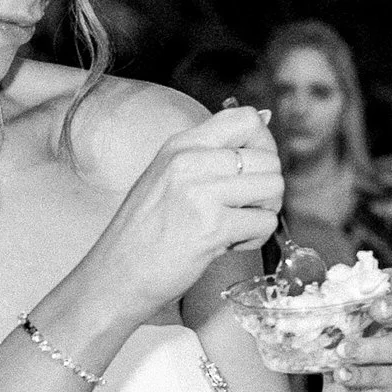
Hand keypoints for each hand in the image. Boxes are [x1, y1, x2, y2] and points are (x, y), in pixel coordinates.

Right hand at [96, 107, 285, 314]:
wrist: (117, 273)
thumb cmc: (145, 230)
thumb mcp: (169, 175)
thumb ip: (211, 152)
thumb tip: (264, 119)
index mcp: (181, 144)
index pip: (246, 118)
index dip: (264, 144)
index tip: (254, 170)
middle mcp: (191, 161)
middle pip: (268, 158)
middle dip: (267, 188)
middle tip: (245, 208)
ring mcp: (201, 193)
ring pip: (273, 188)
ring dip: (264, 212)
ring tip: (237, 226)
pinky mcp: (212, 227)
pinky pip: (264, 223)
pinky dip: (255, 238)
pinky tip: (230, 245)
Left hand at [319, 261, 391, 391]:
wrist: (345, 380)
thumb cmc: (348, 335)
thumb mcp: (339, 312)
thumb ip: (334, 295)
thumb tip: (307, 277)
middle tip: (376, 308)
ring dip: (371, 348)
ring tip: (343, 351)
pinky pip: (383, 377)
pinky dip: (361, 375)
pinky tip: (343, 373)